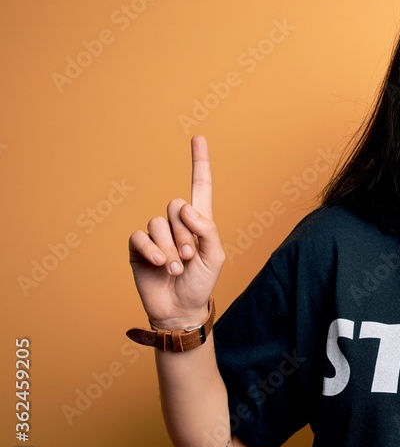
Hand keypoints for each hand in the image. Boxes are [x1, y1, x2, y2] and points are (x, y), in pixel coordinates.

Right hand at [128, 136, 223, 328]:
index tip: (198, 137)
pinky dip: (152, 249)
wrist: (180, 308)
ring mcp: (156, 234)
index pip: (200, 186)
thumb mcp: (215, 256)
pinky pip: (140, 235)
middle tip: (189, 257)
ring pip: (159, 223)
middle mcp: (176, 223)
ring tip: (176, 267)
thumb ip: (206, 229)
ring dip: (170, 247)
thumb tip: (184, 207)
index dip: (199, 162)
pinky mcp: (138, 246)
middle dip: (185, 234)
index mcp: (199, 222)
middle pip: (176, 206)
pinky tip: (159, 264)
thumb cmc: (201, 283)